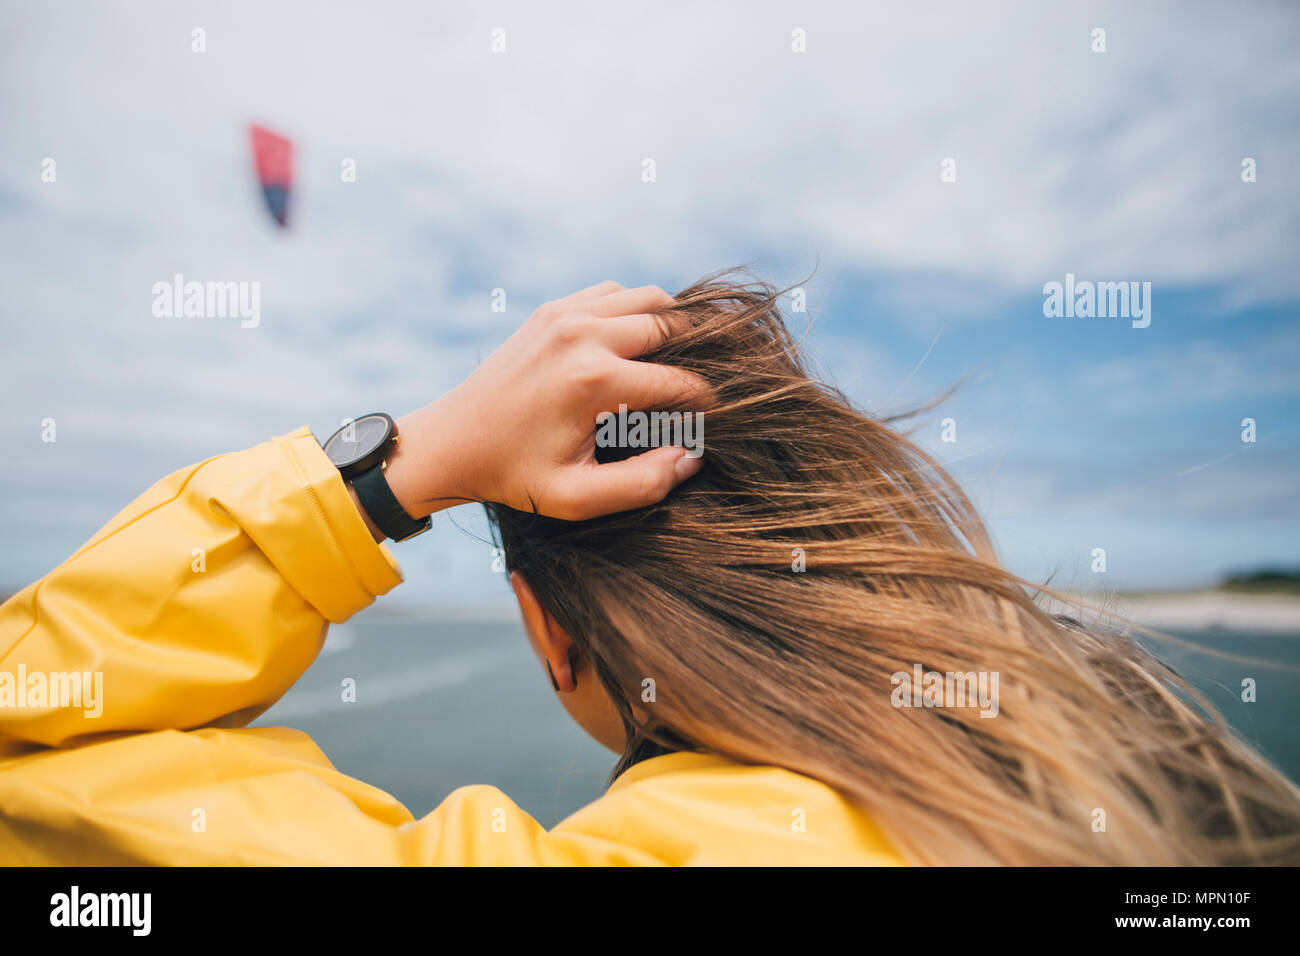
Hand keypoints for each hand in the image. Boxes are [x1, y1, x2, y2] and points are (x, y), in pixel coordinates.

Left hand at [368, 282, 709, 531]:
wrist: (452, 442)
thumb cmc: (514, 476)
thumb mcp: (576, 498)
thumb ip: (641, 484)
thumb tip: (690, 456)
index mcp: (593, 381)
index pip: (678, 384)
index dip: (707, 404)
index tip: (716, 422)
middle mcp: (582, 336)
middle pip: (673, 327)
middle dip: (700, 355)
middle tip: (704, 385)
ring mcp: (565, 314)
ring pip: (649, 298)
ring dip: (672, 327)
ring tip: (678, 363)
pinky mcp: (552, 309)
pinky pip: (615, 292)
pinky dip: (637, 310)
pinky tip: (639, 345)